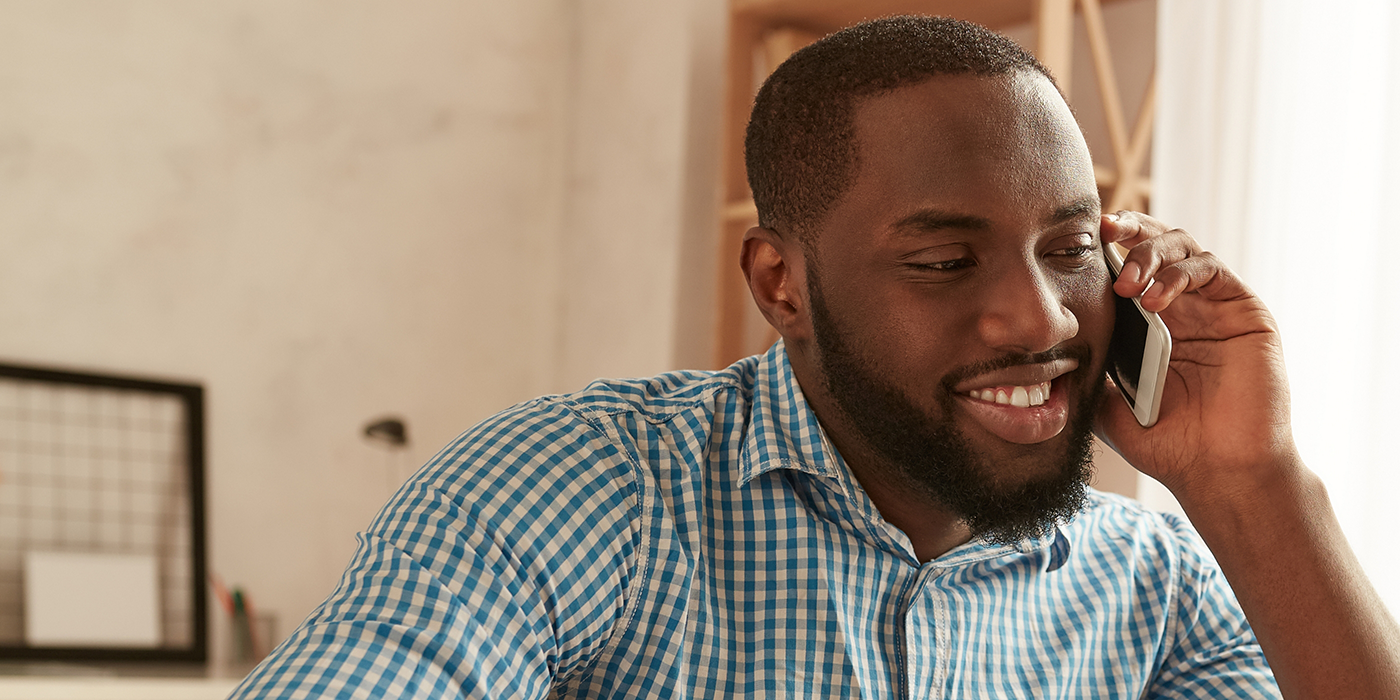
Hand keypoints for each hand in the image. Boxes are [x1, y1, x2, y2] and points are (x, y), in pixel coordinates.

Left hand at [1095, 211, 1300, 502]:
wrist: (1216, 472)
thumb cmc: (1164, 444)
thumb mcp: (1105, 402)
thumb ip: (1084, 366)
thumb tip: (1044, 343)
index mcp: (1149, 322)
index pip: (1127, 266)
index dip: (1106, 248)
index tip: (1073, 241)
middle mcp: (1184, 308)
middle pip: (1157, 243)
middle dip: (1128, 231)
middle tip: (1099, 235)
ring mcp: (1214, 308)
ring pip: (1184, 247)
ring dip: (1150, 254)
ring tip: (1127, 286)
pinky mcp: (1244, 313)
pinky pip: (1211, 270)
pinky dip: (1179, 275)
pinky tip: (1155, 301)